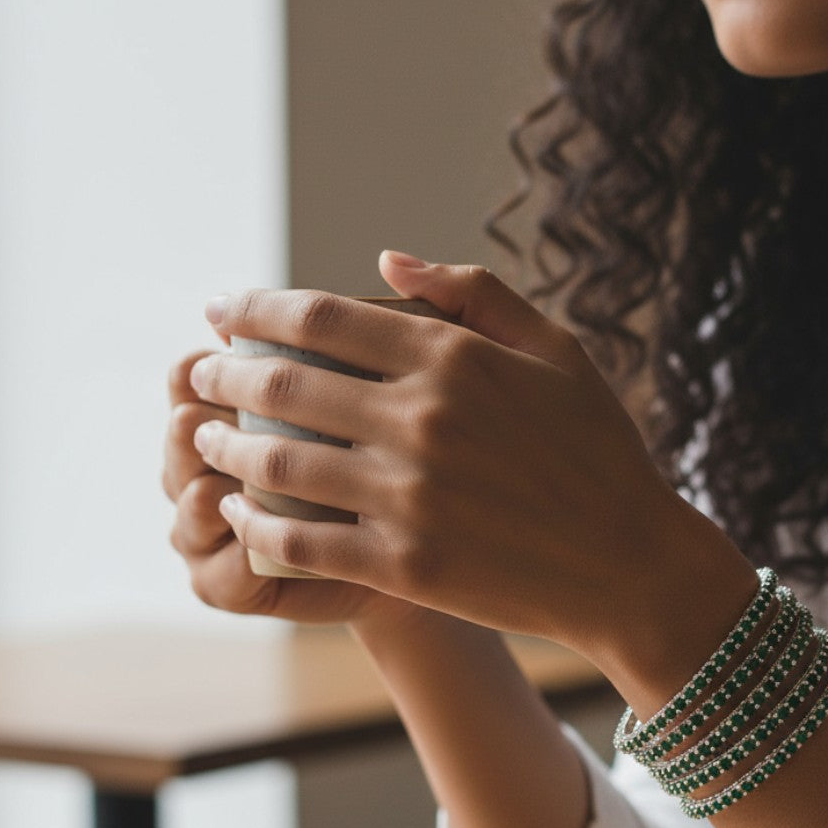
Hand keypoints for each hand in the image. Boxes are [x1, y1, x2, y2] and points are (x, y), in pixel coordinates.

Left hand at [187, 251, 753, 670]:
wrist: (631, 564)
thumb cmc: (599, 450)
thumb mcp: (557, 350)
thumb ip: (474, 293)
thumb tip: (387, 261)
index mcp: (454, 358)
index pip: (320, 317)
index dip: (254, 309)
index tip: (220, 312)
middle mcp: (422, 420)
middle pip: (283, 383)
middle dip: (222, 372)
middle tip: (197, 373)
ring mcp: (409, 496)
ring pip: (278, 461)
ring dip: (224, 444)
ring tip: (203, 437)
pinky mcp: (404, 565)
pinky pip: (299, 540)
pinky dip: (255, 523)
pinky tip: (238, 510)